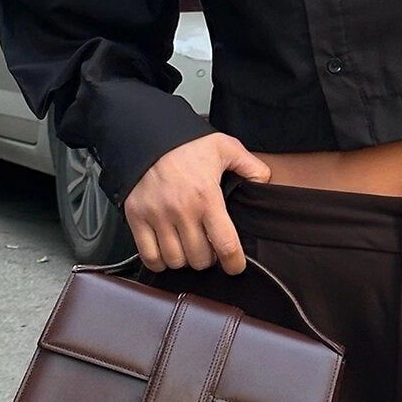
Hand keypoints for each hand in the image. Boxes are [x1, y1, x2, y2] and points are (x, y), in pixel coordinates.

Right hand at [122, 133, 270, 275]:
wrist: (147, 134)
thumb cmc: (186, 143)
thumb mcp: (225, 147)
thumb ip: (250, 166)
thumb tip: (264, 183)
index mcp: (207, 196)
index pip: (225, 245)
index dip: (234, 263)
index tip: (235, 267)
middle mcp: (181, 210)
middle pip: (200, 259)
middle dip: (208, 258)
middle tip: (208, 248)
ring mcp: (157, 216)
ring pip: (175, 261)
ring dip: (185, 260)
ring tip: (188, 247)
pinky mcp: (136, 218)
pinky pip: (150, 257)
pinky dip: (160, 261)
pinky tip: (167, 251)